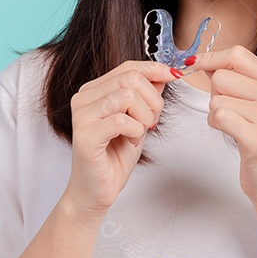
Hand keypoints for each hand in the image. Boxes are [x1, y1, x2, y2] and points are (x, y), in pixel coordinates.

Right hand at [65, 60, 180, 216]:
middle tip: (152, 121)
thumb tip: (164, 73)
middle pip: (130, 79)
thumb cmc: (114, 156)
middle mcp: (83, 98)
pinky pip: (122, 120)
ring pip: (126, 96)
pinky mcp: (85, 135)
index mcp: (93, 90)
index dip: (154, 69)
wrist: (98, 189)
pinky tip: (131, 141)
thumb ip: (147, 96)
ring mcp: (82, 116)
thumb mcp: (138, 120)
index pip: (127, 67)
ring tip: (140, 133)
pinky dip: (135, 131)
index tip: (175, 76)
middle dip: (153, 100)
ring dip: (144, 117)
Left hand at [187, 45, 256, 209]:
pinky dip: (216, 125)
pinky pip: (219, 116)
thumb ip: (235, 79)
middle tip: (230, 111)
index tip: (195, 63)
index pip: (238, 54)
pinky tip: (230, 133)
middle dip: (214, 93)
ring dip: (215, 113)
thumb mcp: (256, 103)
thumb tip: (205, 60)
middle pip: (222, 76)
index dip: (212, 57)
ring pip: (217, 98)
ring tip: (233, 126)